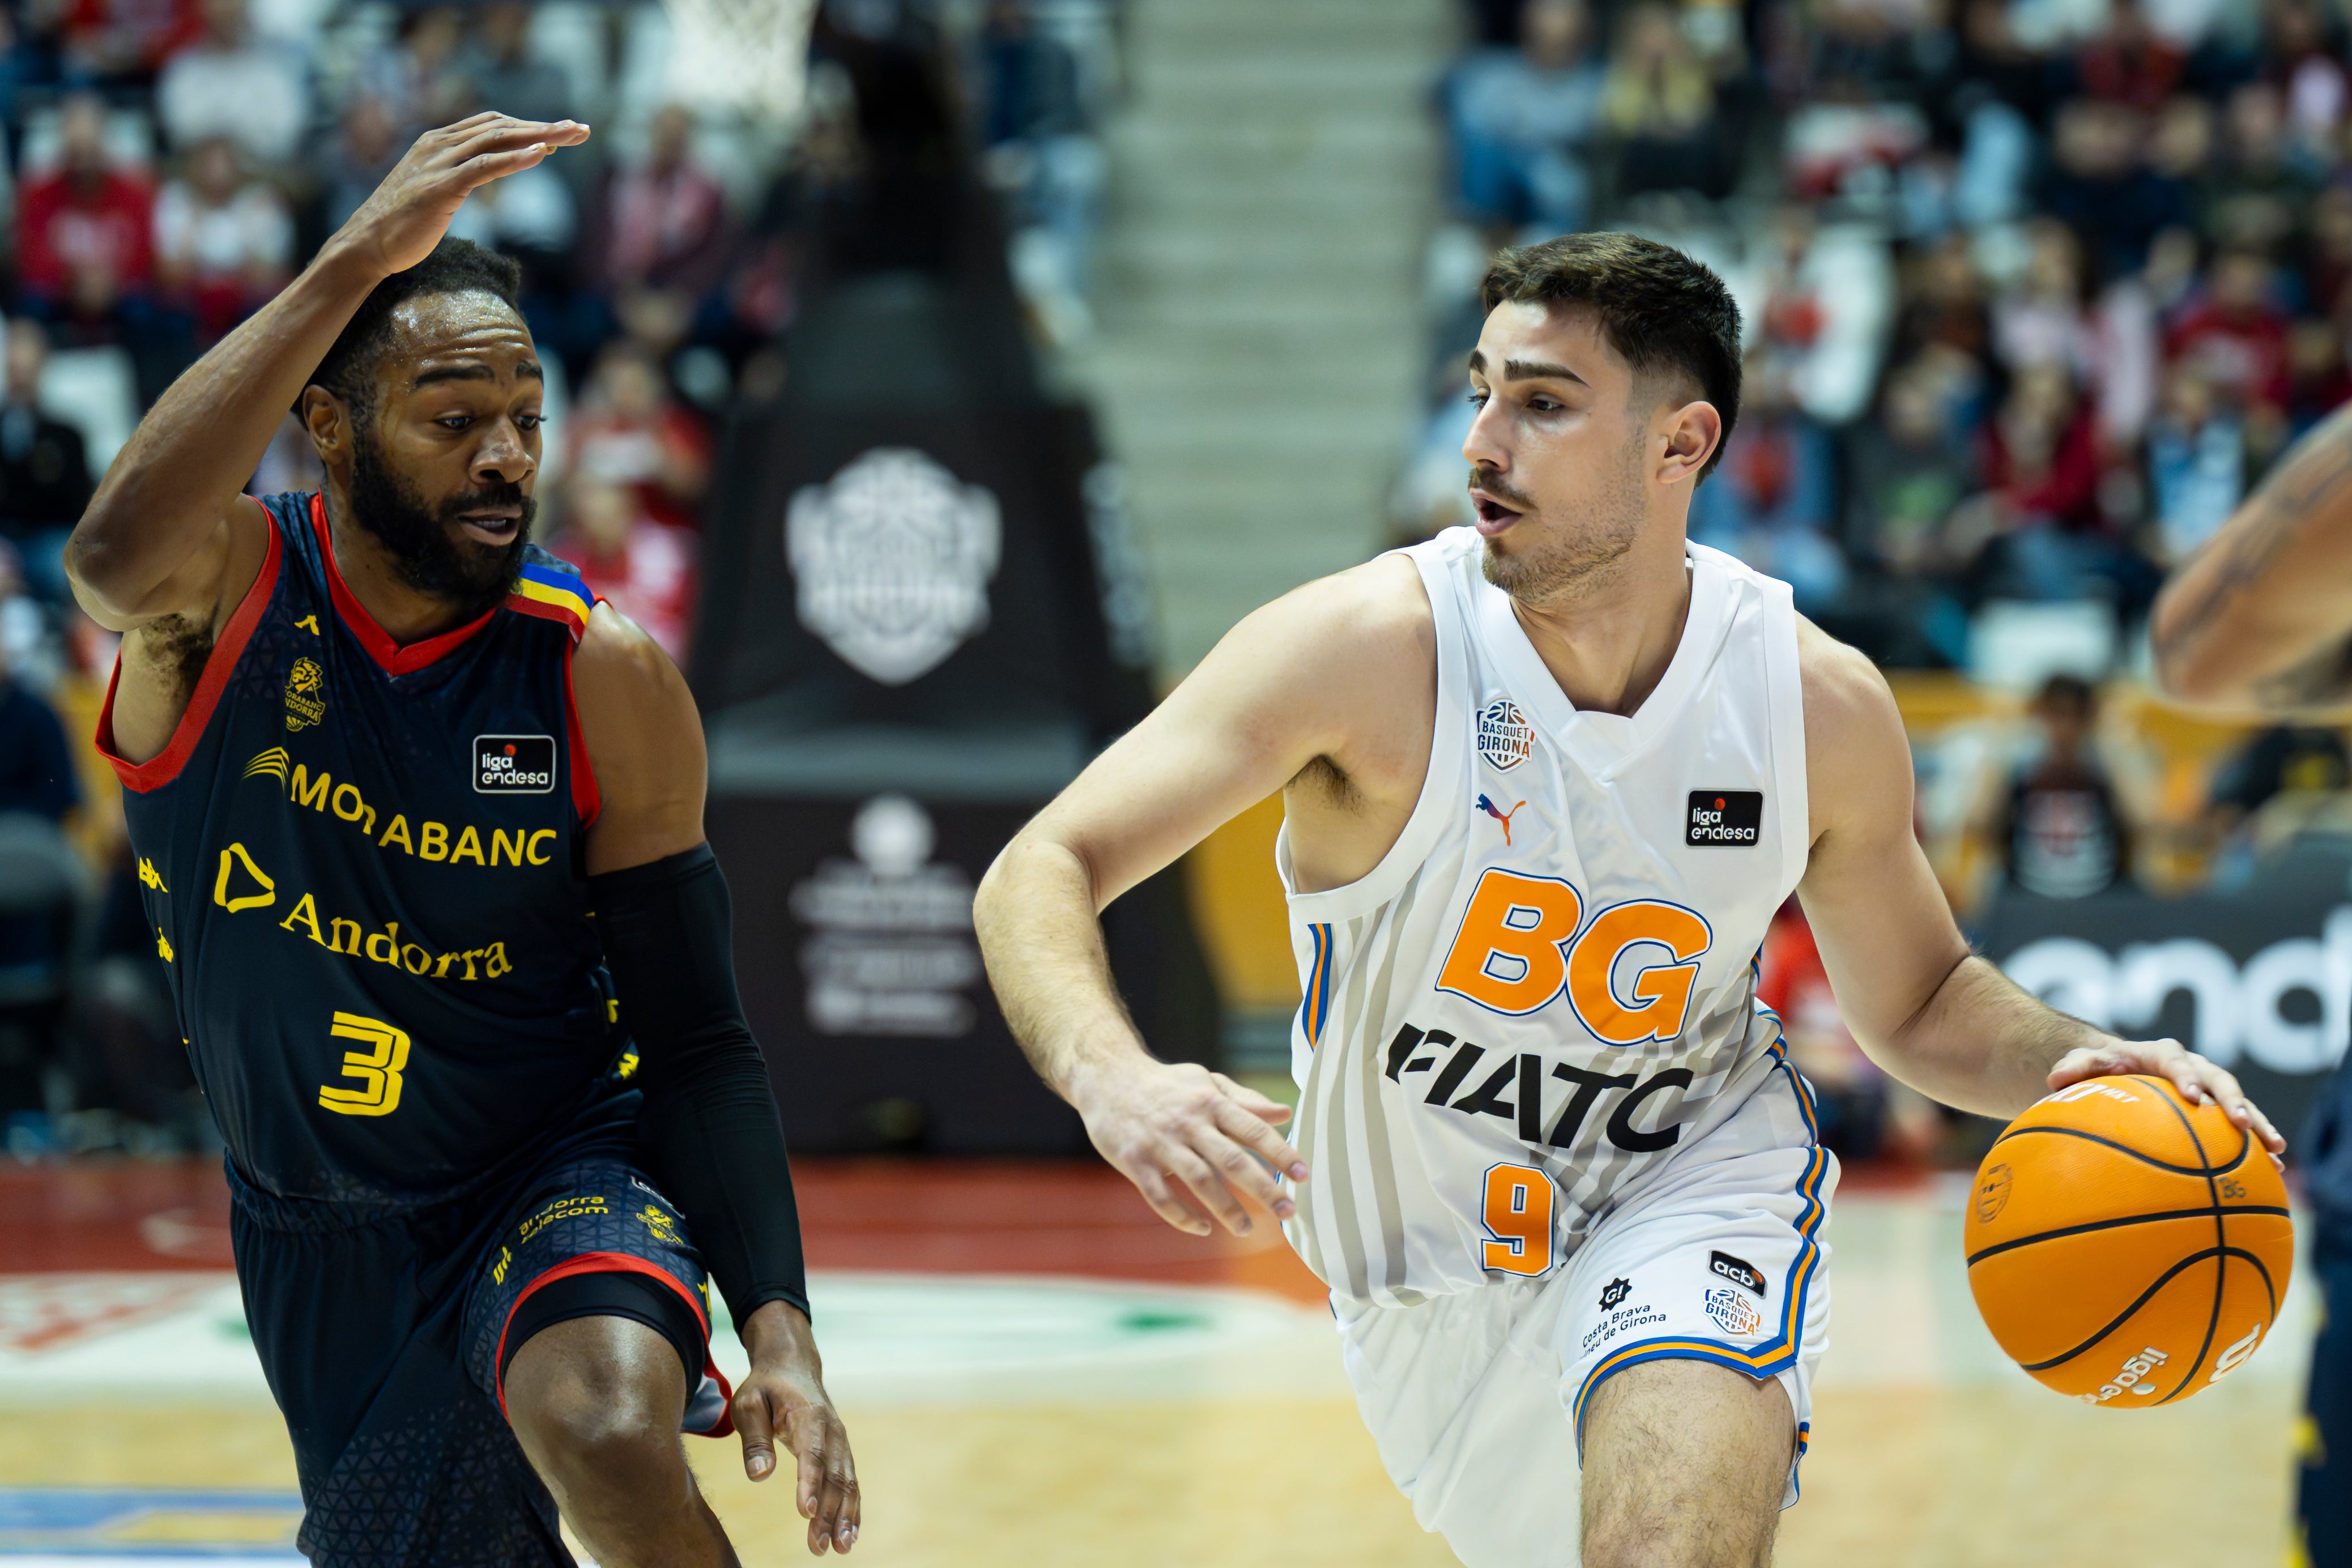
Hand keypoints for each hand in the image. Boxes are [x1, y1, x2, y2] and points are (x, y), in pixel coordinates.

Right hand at [330, 112, 590, 277]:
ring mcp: (438, 163)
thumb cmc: (403, 224)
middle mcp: (439, 144)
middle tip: (582, 131)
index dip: (530, 126)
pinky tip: (542, 154)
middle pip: (501, 127)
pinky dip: (515, 158)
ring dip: (539, 136)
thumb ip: (461, 172)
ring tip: (572, 136)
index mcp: (439, 142)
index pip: (493, 124)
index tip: (563, 133)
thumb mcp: (438, 189)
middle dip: (545, 127)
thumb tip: (489, 169)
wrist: (366, 245)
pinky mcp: (439, 188)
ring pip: (497, 140)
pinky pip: (484, 167)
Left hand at [734, 1301, 858, 1555]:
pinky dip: (852, 1507)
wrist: (793, 1365)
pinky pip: (851, 1481)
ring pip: (847, 1482)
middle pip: (834, 1475)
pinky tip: (849, 1534)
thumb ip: (754, 1439)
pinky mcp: (841, 1450)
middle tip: (819, 1546)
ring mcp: (840, 1441)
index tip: (806, 1513)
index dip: (810, 1483)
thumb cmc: (766, 1386)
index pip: (811, 1454)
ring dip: (845, 1515)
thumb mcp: (748, 1404)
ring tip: (840, 1547)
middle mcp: (832, 1430)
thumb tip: (759, 1476)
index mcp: (809, 1416)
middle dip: (829, 1512)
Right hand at [1069, 1056, 1308, 1236]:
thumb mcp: (1206, 1082)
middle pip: (1231, 1160)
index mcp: (1210, 1102)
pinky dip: (1181, 1216)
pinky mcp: (1134, 1160)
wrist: (1107, 1077)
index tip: (1304, 1175)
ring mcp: (1160, 1143)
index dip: (1280, 1152)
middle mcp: (1189, 1122)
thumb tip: (1285, 1113)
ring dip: (1226, 1208)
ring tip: (1245, 1228)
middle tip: (1287, 1212)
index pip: (1252, 1128)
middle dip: (1263, 1188)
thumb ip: (1244, 1100)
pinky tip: (1201, 1228)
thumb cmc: (1166, 1084)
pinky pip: (1160, 1195)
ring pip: (1199, 1181)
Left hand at [2048, 1036, 2286, 1164]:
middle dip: (2234, 1100)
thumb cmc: (2094, 1070)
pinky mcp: (2216, 1113)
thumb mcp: (2079, 1065)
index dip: (2186, 1077)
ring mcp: (2208, 1089)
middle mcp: (2191, 1068)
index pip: (2174, 1061)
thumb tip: (2058, 1078)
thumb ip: (2073, 1068)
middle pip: (2219, 1079)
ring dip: (2258, 1125)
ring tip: (2276, 1151)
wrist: (2113, 1071)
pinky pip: (2240, 1129)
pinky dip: (2256, 1147)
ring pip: (2238, 1104)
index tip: (2194, 1098)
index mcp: (2158, 1055)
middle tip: (2241, 1124)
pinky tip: (2274, 1173)